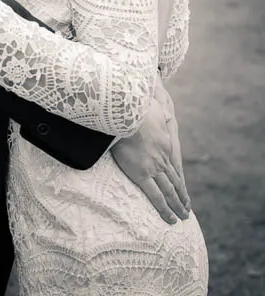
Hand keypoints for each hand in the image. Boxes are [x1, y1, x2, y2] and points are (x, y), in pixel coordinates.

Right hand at [111, 79, 189, 223]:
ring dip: (177, 205)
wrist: (126, 112)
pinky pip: (155, 196)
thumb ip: (151, 107)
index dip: (179, 178)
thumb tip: (150, 95)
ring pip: (169, 191)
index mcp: (164, 142)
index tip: (183, 189)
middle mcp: (162, 156)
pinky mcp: (142, 173)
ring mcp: (154, 166)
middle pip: (175, 180)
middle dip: (182, 196)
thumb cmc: (134, 106)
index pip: (174, 164)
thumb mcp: (148, 105)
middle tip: (187, 209)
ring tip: (183, 217)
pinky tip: (170, 219)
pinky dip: (164, 209)